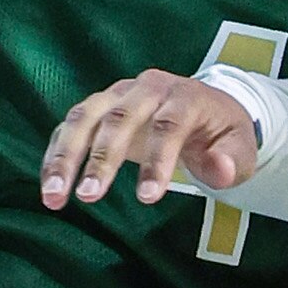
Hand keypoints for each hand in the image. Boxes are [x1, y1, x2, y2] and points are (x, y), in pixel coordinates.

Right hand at [41, 67, 257, 208]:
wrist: (206, 108)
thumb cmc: (222, 134)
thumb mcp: (240, 148)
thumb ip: (231, 161)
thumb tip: (218, 171)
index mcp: (186, 96)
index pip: (169, 125)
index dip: (157, 161)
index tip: (147, 199)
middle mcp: (147, 88)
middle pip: (120, 118)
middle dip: (102, 159)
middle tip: (88, 198)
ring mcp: (118, 94)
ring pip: (85, 117)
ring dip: (66, 156)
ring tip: (53, 197)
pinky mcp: (99, 107)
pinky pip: (71, 126)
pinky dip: (56, 154)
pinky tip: (48, 186)